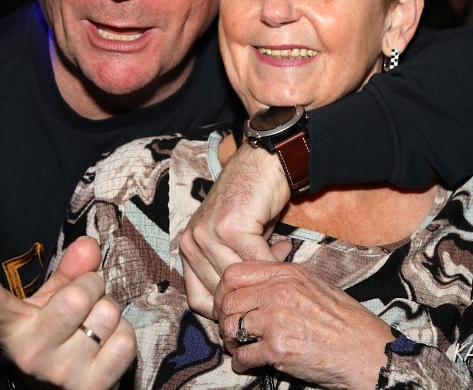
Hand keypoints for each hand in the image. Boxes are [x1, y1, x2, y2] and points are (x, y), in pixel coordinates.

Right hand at [0, 237, 135, 389]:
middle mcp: (33, 353)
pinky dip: (123, 333)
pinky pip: (125, 341)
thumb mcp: (51, 301)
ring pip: (108, 314)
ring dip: (109, 310)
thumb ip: (69, 271)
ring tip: (93, 322)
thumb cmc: (56, 333)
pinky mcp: (93, 388)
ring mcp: (62, 374)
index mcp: (15, 328)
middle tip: (85, 297)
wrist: (61, 389)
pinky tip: (107, 342)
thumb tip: (89, 246)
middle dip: (92, 286)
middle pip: (78, 296)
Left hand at [179, 143, 291, 316]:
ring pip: (239, 278)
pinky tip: (285, 249)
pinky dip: (273, 263)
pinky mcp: (229, 227)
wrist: (261, 163)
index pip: (198, 299)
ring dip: (264, 276)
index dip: (226, 308)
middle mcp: (191, 242)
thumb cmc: (250, 202)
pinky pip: (255, 261)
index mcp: (187, 248)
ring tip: (283, 262)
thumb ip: (230, 268)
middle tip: (274, 281)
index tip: (250, 306)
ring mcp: (207, 234)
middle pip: (221, 293)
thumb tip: (241, 307)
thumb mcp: (233, 240)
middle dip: (251, 292)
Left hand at [216, 261, 394, 389]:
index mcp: (288, 274)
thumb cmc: (345, 321)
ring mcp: (277, 320)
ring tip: (239, 347)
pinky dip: (241, 364)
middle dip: (225, 319)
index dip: (224, 291)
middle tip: (231, 330)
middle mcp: (280, 292)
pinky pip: (242, 356)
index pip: (235, 273)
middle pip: (228, 301)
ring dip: (231, 342)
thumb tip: (258, 279)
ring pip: (231, 328)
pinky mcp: (278, 349)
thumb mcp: (315, 285)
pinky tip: (248, 364)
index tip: (228, 304)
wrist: (368, 352)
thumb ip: (284, 279)